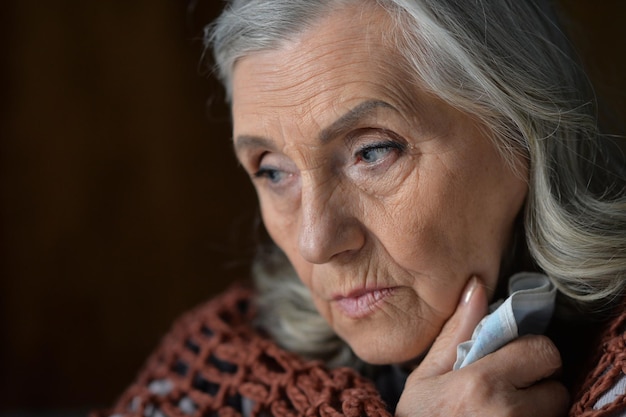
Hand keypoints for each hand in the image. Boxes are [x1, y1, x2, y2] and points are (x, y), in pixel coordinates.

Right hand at [395, 277, 568, 416]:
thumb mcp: (427, 377)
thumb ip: (456, 332)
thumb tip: (477, 286)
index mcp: (482, 383)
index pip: (542, 351)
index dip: (531, 353)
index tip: (513, 360)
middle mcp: (509, 413)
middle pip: (557, 386)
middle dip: (538, 384)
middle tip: (510, 390)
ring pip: (555, 412)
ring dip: (537, 409)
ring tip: (504, 412)